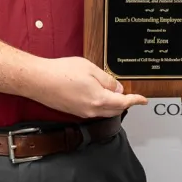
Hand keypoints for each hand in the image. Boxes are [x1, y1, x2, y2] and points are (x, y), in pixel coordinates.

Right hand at [30, 56, 146, 118]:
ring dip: (113, 105)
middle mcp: (91, 110)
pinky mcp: (73, 111)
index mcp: (99, 99)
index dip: (135, 100)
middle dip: (125, 103)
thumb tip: (117, 88)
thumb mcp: (90, 69)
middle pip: (115, 110)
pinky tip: (99, 96)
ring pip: (104, 112)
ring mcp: (81, 112)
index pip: (123, 102)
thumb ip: (107, 80)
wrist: (38, 80)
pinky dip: (102, 106)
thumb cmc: (61, 72)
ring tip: (116, 94)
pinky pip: (94, 111)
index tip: (143, 100)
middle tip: (131, 96)